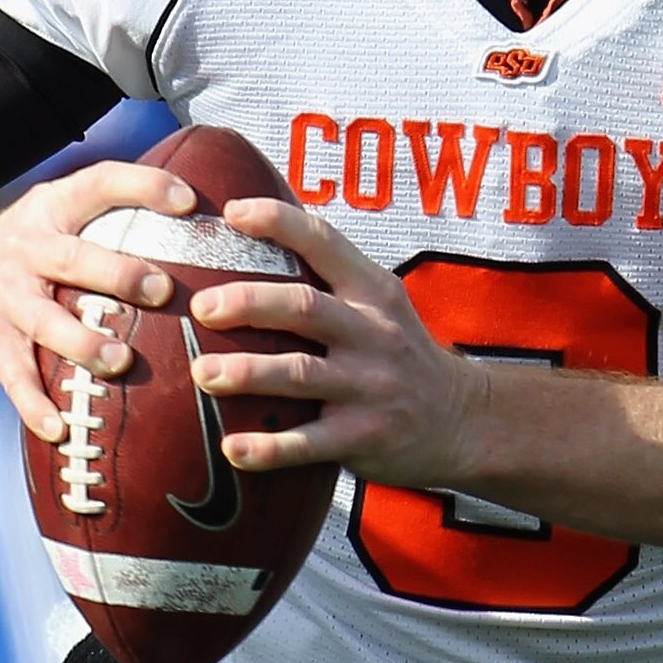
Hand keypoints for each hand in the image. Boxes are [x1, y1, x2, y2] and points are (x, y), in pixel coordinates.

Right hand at [0, 158, 200, 441]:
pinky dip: (35, 405)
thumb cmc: (26, 251)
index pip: (99, 184)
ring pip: (46, 322)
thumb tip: (200, 225)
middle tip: (162, 290)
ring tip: (119, 362)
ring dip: (83, 344)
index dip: (143, 186)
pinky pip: (15, 377)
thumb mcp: (56, 217)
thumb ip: (109, 219)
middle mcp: (27, 250)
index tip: (187, 199)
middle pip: (73, 259)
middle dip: (117, 274)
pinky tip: (58, 429)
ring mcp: (7, 298)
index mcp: (52, 211)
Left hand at [185, 197, 483, 488]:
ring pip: (300, 374)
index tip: (232, 213)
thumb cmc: (398, 354)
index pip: (325, 241)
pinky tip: (231, 449)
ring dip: (247, 373)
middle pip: (304, 308)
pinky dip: (268, 448)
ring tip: (202, 372)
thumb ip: (330, 276)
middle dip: (249, 303)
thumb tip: (254, 231)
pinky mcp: (364, 437)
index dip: (278, 222)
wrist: (461, 420)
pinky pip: (308, 443)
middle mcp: (373, 333)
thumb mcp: (380, 303)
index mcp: (372, 292)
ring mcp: (370, 387)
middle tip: (201, 307)